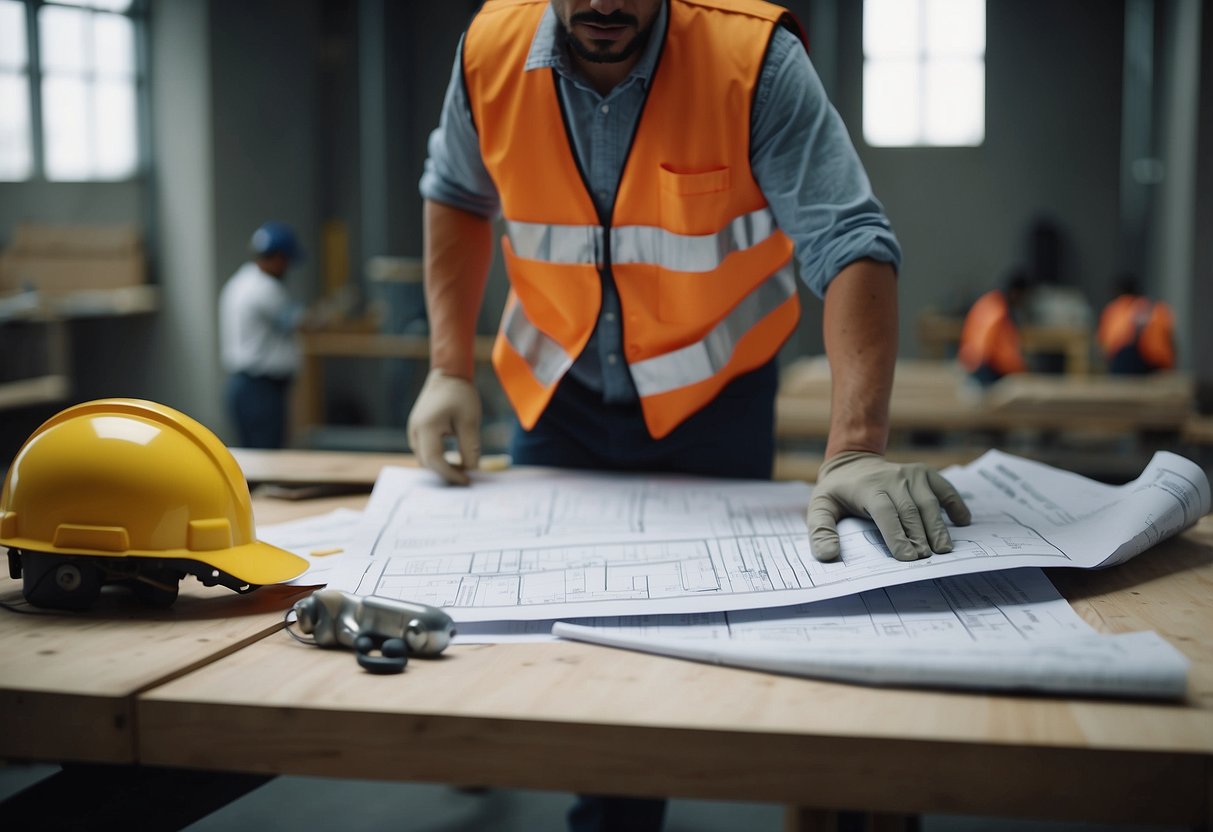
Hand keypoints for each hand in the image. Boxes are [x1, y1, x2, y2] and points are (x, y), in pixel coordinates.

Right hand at [407, 369, 481, 484]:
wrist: (448, 374)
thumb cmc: (460, 395)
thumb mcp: (470, 422)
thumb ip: (470, 448)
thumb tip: (472, 471)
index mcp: (427, 427)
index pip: (435, 461)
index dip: (451, 474)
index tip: (468, 481)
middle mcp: (415, 431)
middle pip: (427, 463)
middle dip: (446, 474)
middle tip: (467, 479)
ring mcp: (413, 430)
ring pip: (425, 459)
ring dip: (442, 467)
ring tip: (463, 470)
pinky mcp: (417, 430)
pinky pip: (425, 451)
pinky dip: (438, 459)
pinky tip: (454, 461)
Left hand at [807, 451, 970, 561]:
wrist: (852, 462)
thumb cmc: (837, 492)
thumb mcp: (820, 507)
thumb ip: (821, 532)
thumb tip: (828, 556)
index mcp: (867, 488)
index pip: (885, 512)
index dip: (896, 534)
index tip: (907, 557)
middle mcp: (892, 478)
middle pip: (909, 509)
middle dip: (919, 535)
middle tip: (927, 559)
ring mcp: (911, 474)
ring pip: (928, 501)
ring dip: (937, 526)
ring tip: (944, 549)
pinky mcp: (924, 473)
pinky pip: (944, 488)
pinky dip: (955, 503)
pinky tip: (963, 522)